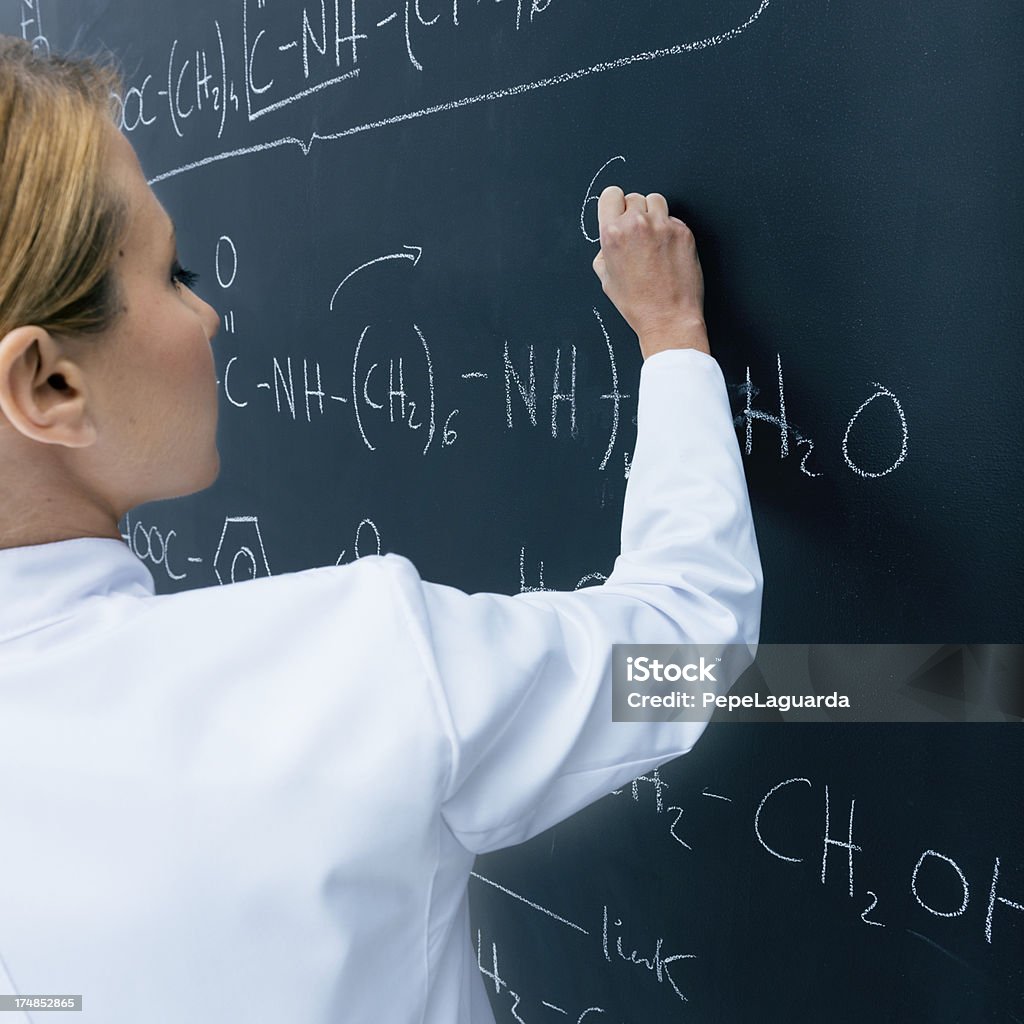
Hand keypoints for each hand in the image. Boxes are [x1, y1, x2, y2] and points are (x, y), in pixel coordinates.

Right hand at [591, 186, 709, 358]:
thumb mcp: (606, 279)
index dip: (615, 205)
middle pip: (634, 197)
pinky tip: (668, 252)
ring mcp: (662, 226)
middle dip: (635, 213)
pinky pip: (673, 219)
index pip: (611, 194)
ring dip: (653, 215)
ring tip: (654, 238)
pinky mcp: (683, 232)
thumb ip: (605, 250)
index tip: (620, 214)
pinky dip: (670, 231)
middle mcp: (637, 225)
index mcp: (612, 234)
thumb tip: (610, 238)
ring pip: (655, 201)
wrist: (668, 318)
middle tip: (639, 236)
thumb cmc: (637, 304)